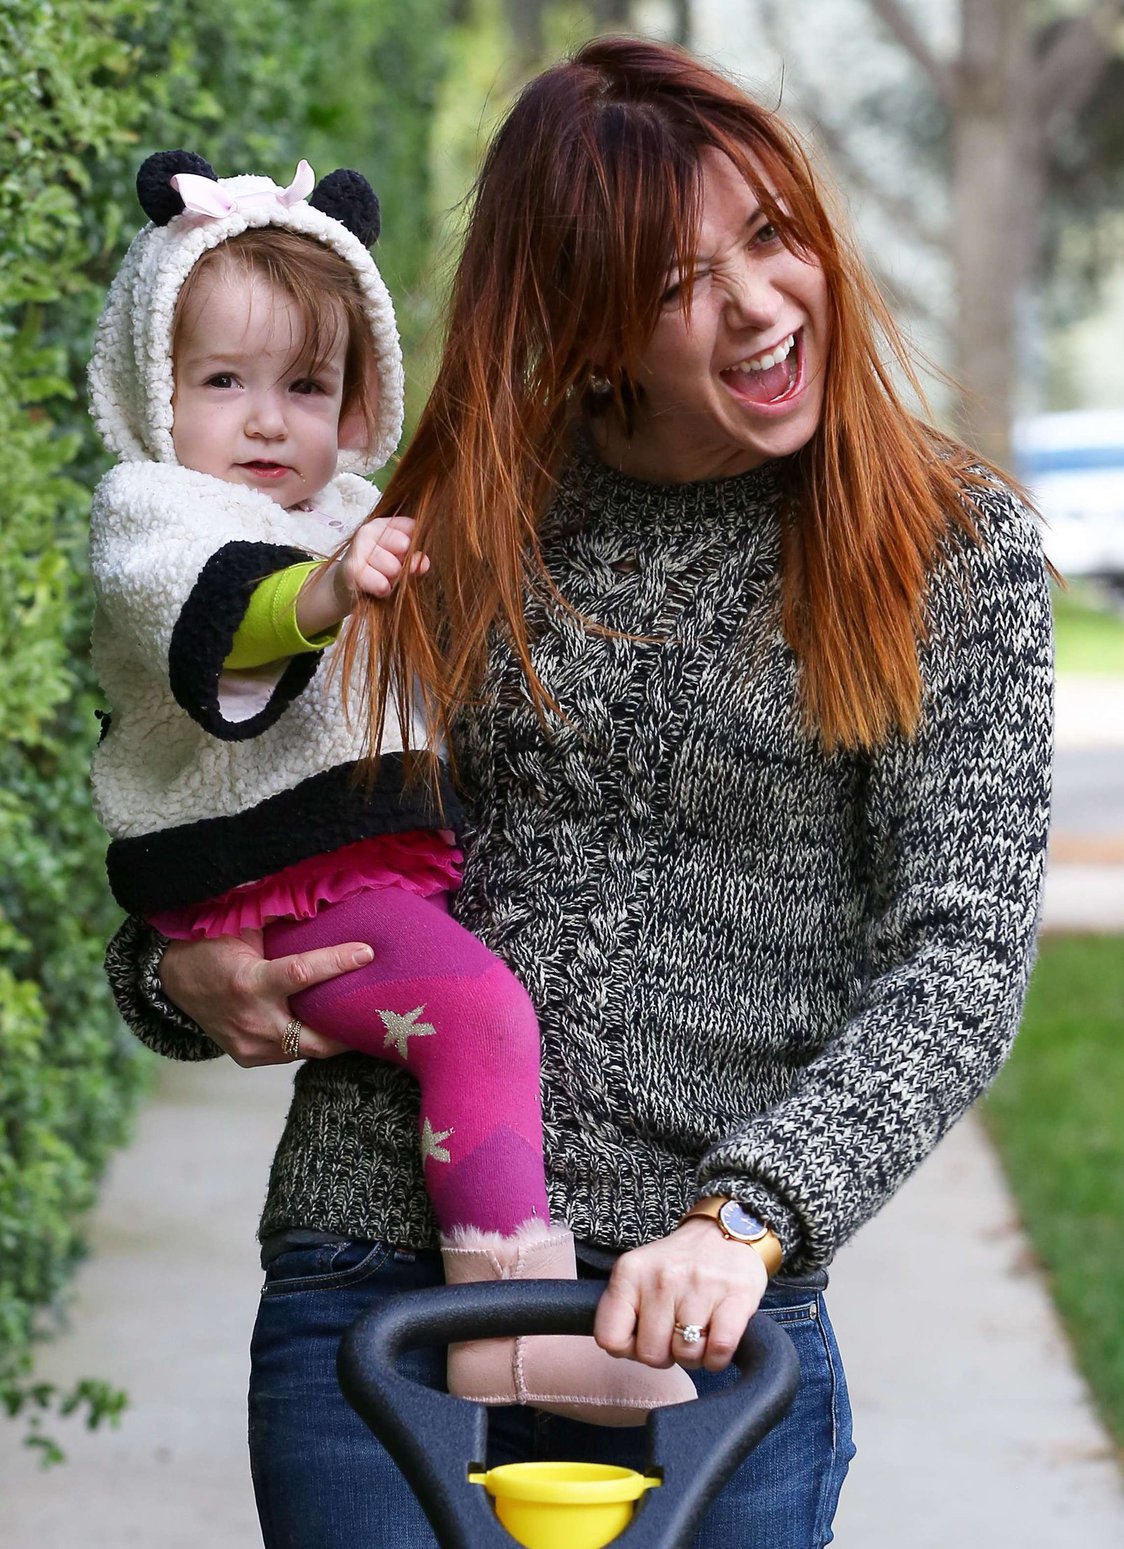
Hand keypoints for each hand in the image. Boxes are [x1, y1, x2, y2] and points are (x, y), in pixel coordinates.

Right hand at [159, 929, 371, 1066]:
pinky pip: (290, 1053)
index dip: (338, 963)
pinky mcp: (249, 1057)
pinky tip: (330, 1027)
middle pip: (315, 1038)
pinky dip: (309, 1040)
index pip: (302, 974)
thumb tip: (317, 896)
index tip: (367, 953)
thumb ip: (276, 919)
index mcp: (249, 984)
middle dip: (348, 1031)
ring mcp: (249, 1046)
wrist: (172, 981)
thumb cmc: (208, 947)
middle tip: (380, 1015)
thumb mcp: (238, 927)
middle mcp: (252, 1022)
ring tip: (361, 1019)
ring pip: (306, 1049)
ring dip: (332, 1037)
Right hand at [340, 514, 428, 599]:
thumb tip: (423, 563)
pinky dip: (383, 590)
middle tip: (390, 571)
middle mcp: (368, 531)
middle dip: (402, 564)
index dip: (414, 546)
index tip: (405, 555)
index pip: (411, 527)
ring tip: (380, 579)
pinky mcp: (352, 570)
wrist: (344, 587)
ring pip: (394, 567)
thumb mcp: (397, 561)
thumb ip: (414, 559)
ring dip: (392, 580)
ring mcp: (358, 548)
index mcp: (382, 524)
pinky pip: (382, 584)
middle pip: (404, 546)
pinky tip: (376, 587)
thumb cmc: (375, 571)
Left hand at [594, 1217, 767, 1373]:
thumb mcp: (639, 1273)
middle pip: (651, 1354)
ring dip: (694, 1356)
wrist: (728, 1230)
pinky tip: (716, 1339)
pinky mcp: (736, 1297)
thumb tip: (621, 1350)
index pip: (610, 1339)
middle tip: (676, 1334)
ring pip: (686, 1356)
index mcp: (630, 1272)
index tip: (644, 1337)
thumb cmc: (679, 1263)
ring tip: (698, 1331)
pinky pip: (718, 1351)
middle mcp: (662, 1278)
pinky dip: (717, 1358)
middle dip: (665, 1355)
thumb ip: (623, 1309)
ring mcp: (700, 1287)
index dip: (629, 1349)